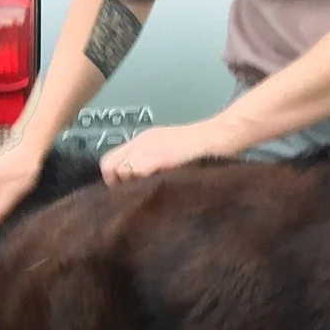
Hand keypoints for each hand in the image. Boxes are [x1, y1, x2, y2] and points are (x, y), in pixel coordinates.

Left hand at [100, 119, 239, 185]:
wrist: (221, 135)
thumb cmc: (203, 149)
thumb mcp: (171, 152)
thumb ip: (153, 163)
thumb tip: (139, 185)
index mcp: (143, 139)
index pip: (112, 159)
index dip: (115, 178)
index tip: (127, 190)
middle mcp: (141, 141)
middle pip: (109, 165)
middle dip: (117, 183)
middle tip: (132, 194)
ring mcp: (148, 147)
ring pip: (120, 170)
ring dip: (130, 184)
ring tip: (149, 189)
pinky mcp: (157, 156)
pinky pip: (135, 171)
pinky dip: (141, 183)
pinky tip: (157, 186)